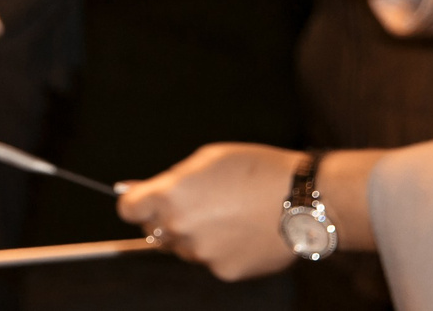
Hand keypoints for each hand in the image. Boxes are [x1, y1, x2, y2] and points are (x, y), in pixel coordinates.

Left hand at [116, 144, 305, 280]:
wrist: (303, 200)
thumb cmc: (255, 170)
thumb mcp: (206, 160)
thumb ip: (170, 180)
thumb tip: (138, 190)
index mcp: (170, 197)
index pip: (129, 210)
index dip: (136, 204)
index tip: (145, 202)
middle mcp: (180, 229)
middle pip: (155, 231)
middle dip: (167, 219)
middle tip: (197, 205)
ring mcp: (203, 254)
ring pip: (185, 249)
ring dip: (195, 236)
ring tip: (228, 217)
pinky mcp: (225, 272)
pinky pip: (212, 262)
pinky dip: (221, 251)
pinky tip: (243, 233)